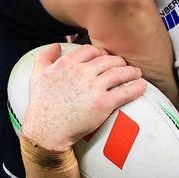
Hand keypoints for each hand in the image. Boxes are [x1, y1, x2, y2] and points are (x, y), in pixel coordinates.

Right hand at [21, 43, 145, 151]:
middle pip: (109, 60)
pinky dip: (137, 87)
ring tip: (136, 73)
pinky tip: (142, 86)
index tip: (106, 58)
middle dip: (119, 62)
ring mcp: (94, 87)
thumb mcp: (36, 76)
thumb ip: (44, 58)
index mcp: (67, 64)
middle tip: (124, 66)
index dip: (102, 53)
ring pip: (120, 72)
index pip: (92, 50)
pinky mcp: (104, 103)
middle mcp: (82, 72)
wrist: (47, 132)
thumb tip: (56, 46)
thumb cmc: (40, 105)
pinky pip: (126, 91)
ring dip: (132, 71)